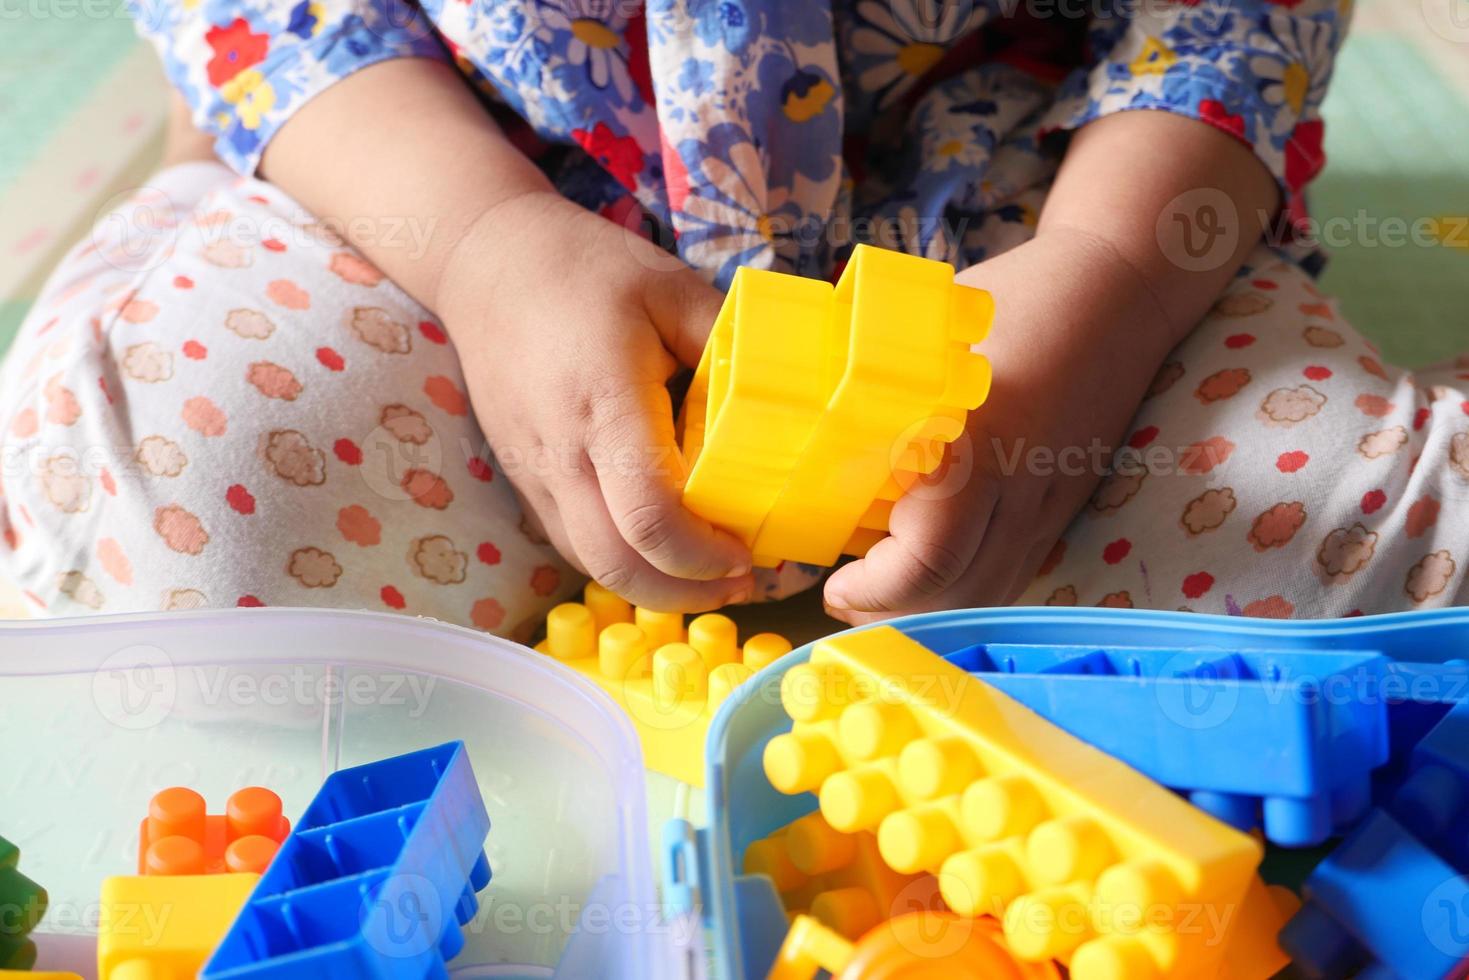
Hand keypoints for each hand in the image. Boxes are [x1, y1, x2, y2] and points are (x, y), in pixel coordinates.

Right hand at [438, 190, 753, 610]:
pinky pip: (573, 542)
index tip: (746, 553)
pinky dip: (621, 559)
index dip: (702, 555)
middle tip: (739, 580)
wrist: (487, 265)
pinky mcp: (526, 479)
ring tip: (709, 572)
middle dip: (685, 591)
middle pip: (617, 564)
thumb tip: (786, 394)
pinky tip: (660, 544)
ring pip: (590, 565)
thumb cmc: (584, 270)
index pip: (648, 516)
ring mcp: (536, 473)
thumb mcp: (670, 289)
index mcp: (605, 404)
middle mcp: (563, 453)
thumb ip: (727, 344)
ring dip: (653, 585)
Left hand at [821, 228, 1177, 622]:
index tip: (835, 582)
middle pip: (958, 596)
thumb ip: (876, 383)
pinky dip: (965, 587)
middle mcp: (1020, 487)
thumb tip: (797, 411)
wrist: (1125, 290)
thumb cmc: (1018, 300)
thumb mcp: (931, 331)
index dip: (874, 588)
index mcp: (980, 442)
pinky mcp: (1063, 508)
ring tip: (878, 589)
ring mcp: (1049, 504)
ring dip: (929, 608)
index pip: (929, 557)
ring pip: (990, 597)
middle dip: (892, 613)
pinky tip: (931, 569)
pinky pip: (1013, 574)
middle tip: (844, 593)